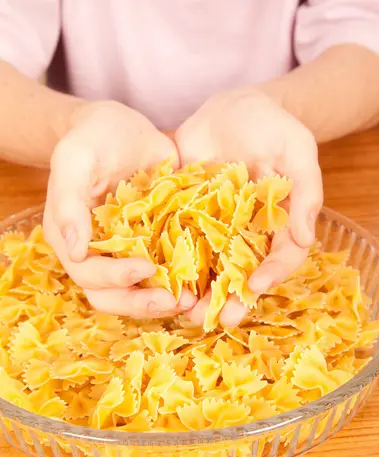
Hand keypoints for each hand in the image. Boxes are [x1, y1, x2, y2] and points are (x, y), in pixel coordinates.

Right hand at [44, 101, 195, 317]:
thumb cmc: (91, 139)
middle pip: (113, 297)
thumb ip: (69, 202)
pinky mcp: (155, 247)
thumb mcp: (75, 160)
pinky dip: (183, 282)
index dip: (115, 277)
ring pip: (140, 293)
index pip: (89, 274)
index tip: (145, 268)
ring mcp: (127, 255)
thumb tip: (75, 252)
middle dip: (142, 304)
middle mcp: (99, 255)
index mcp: (72, 241)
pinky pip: (167, 273)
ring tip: (193, 300)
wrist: (120, 128)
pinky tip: (206, 283)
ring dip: (164, 302)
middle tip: (176, 300)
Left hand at [175, 88, 322, 326]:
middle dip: (231, 298)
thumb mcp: (297, 150)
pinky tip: (156, 277)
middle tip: (221, 319)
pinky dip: (167, 260)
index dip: (271, 274)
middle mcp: (244, 234)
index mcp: (276, 225)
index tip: (256, 287)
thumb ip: (305, 191)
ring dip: (197, 291)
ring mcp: (213, 228)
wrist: (232, 108)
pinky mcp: (184, 216)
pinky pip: (175, 242)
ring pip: (207, 267)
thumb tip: (306, 237)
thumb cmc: (273, 126)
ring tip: (185, 310)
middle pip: (241, 273)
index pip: (279, 258)